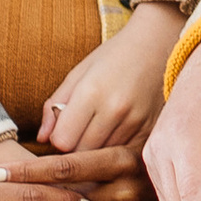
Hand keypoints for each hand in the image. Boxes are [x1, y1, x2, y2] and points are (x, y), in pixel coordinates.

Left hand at [38, 6, 172, 155]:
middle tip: (80, 130)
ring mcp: (135, 121)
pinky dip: (116, 148)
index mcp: (91, 91)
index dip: (58, 137)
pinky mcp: (150, 129)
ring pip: (102, 157)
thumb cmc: (113, 56)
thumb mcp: (79, 73)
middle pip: (81, 153)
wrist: (158, 43)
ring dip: (96, 149)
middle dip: (76, 146)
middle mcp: (115, 109)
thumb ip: (55, 104)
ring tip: (99, 128)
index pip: (62, 140)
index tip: (64, 128)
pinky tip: (117, 131)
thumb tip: (41, 138)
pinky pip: (124, 154)